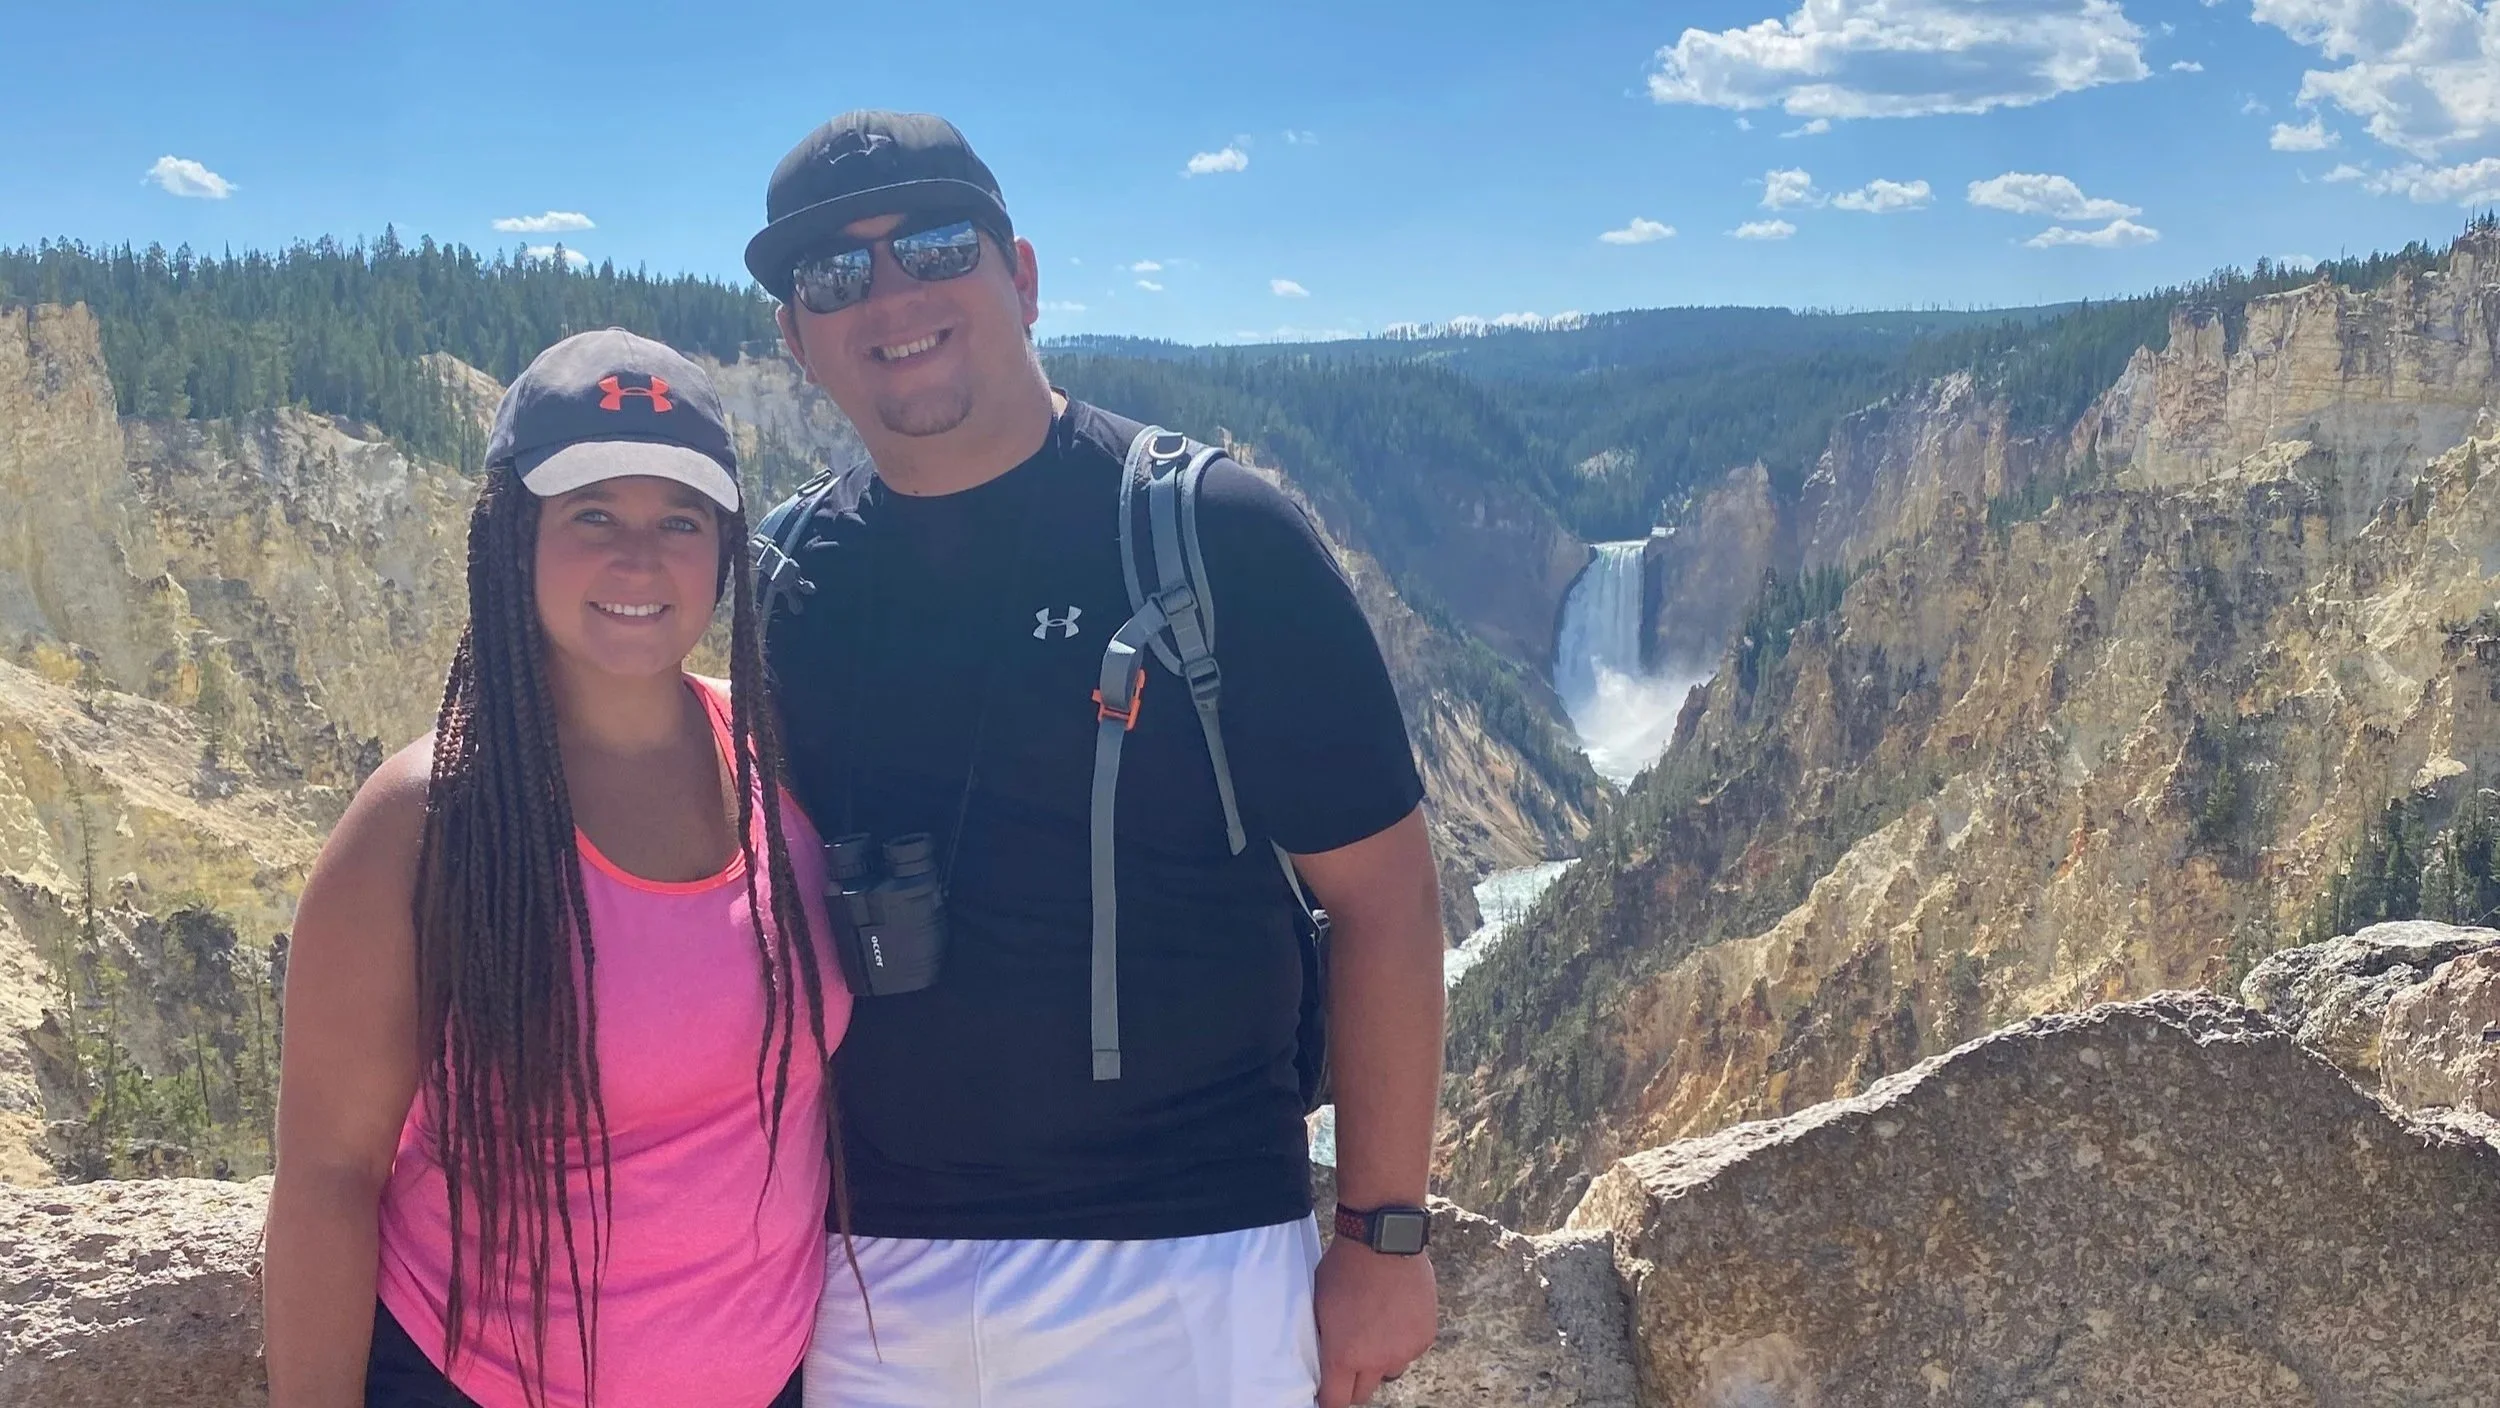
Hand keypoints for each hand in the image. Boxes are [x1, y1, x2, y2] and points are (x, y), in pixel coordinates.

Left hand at [1313, 1235, 1436, 1406]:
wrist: (1383, 1241)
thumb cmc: (1344, 1268)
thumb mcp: (1319, 1306)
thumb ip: (1325, 1339)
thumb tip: (1323, 1358)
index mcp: (1344, 1355)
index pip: (1336, 1401)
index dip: (1329, 1399)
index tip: (1326, 1392)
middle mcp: (1377, 1360)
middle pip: (1363, 1393)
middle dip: (1353, 1382)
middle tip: (1349, 1359)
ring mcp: (1405, 1350)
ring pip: (1389, 1371)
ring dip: (1380, 1361)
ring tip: (1375, 1330)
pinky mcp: (1424, 1337)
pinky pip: (1410, 1351)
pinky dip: (1402, 1341)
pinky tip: (1395, 1316)